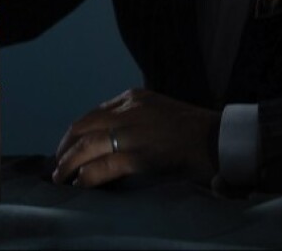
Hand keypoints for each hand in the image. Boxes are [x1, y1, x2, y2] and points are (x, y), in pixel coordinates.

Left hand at [52, 89, 220, 187]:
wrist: (224, 140)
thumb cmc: (199, 131)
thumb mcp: (162, 111)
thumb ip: (138, 119)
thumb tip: (115, 139)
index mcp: (133, 97)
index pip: (94, 114)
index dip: (77, 132)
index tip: (69, 145)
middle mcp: (128, 110)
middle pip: (83, 127)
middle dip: (65, 146)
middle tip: (57, 164)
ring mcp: (132, 132)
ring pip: (86, 147)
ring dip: (68, 164)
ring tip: (60, 177)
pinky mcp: (138, 156)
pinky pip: (101, 167)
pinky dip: (86, 176)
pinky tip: (80, 184)